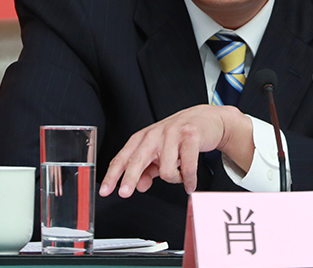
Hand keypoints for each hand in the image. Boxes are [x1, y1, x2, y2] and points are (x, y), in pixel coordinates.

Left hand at [98, 104, 252, 196]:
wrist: (207, 119)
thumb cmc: (181, 136)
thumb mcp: (160, 151)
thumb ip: (147, 169)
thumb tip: (138, 186)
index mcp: (144, 137)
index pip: (124, 157)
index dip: (113, 175)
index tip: (105, 190)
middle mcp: (155, 134)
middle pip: (137, 160)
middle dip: (129, 178)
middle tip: (125, 193)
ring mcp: (173, 134)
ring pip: (165, 171)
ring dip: (174, 180)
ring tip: (180, 176)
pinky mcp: (191, 136)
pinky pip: (187, 168)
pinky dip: (189, 181)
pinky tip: (190, 184)